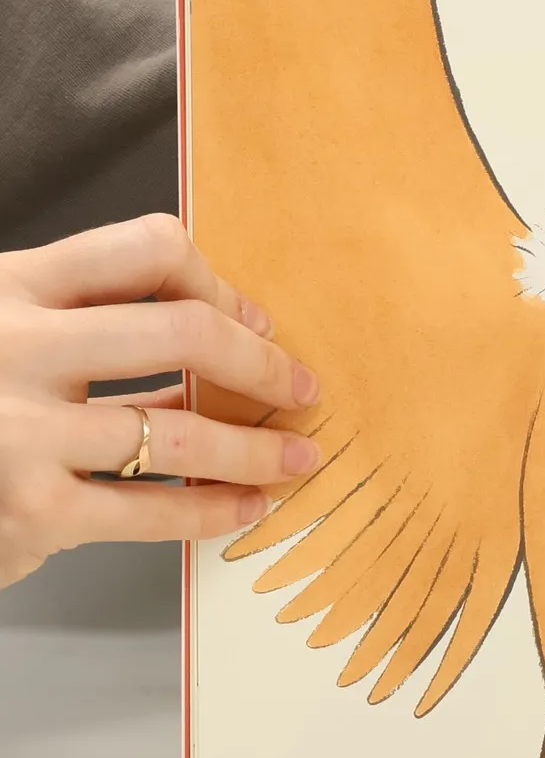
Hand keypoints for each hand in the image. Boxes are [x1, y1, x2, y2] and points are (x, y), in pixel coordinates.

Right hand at [0, 215, 321, 590]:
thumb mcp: (10, 335)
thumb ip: (91, 328)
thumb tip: (229, 337)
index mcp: (14, 286)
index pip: (147, 248)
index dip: (219, 283)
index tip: (256, 321)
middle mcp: (15, 345)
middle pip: (184, 332)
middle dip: (263, 365)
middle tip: (302, 390)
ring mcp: (20, 429)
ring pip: (182, 430)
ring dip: (256, 449)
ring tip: (295, 460)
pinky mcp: (30, 507)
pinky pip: (151, 507)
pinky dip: (212, 509)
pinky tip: (243, 506)